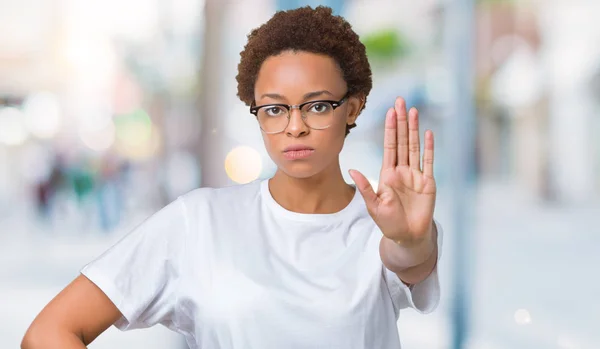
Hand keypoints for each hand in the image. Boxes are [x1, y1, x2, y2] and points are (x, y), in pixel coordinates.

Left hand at [349, 97, 435, 245]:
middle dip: (401, 121)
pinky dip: (429, 147)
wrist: (408, 236)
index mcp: (387, 173)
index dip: (389, 128)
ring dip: (414, 129)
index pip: (389, 146)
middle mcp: (402, 170)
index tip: (389, 111)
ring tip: (413, 111)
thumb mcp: (373, 205)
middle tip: (400, 101)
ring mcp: (416, 175)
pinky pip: (429, 161)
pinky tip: (428, 133)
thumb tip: (351, 170)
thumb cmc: (388, 222)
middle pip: (401, 141)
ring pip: (414, 146)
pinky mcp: (428, 183)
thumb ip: (365, 187)